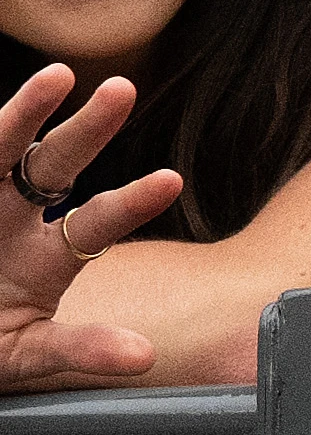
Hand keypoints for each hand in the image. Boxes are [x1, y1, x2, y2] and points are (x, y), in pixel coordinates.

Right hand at [0, 70, 182, 393]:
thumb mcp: (28, 354)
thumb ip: (83, 350)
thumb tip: (146, 357)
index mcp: (48, 256)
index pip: (97, 222)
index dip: (131, 202)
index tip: (171, 180)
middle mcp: (14, 220)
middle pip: (55, 165)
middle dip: (89, 129)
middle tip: (123, 90)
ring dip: (23, 114)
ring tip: (56, 78)